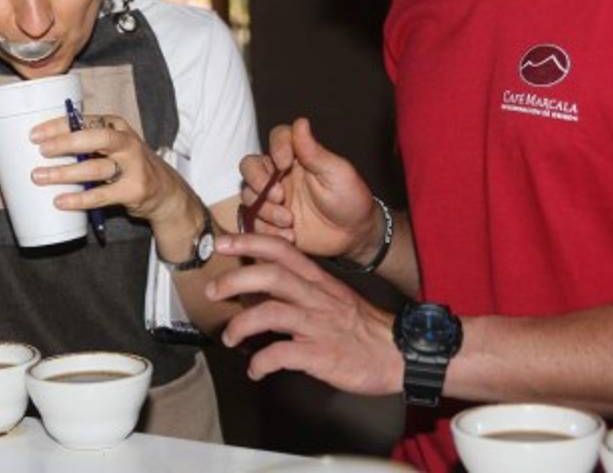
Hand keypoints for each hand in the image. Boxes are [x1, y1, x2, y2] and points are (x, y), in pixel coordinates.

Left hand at [29, 113, 185, 222]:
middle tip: (40, 151)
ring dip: (65, 173)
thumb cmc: (129, 164)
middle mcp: (127, 143)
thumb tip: (45, 145)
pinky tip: (61, 201)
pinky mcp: (134, 190)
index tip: (35, 134)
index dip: (59, 126)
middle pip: (95, 139)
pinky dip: (79, 199)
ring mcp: (133, 166)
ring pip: (95, 168)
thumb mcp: (114, 145)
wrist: (164, 191)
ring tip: (41, 177)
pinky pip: (102, 195)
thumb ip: (88, 143)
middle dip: (65, 143)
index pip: (86, 120)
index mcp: (117, 126)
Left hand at [206, 232, 399, 392]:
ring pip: (270, 313)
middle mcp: (316, 297)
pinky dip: (261, 362)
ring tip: (229, 336)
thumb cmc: (362, 327)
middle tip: (213, 290)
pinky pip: (282, 355)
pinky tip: (255, 370)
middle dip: (235, 279)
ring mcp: (318, 325)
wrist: (400, 353)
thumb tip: (261, 287)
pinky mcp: (321, 354)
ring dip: (241, 324)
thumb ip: (300, 288)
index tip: (223, 242)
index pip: (281, 250)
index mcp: (318, 280)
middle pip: (270, 276)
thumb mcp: (332, 296)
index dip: (249, 242)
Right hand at [239, 118, 379, 261]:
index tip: (286, 163)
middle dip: (258, 181)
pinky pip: (252, 221)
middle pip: (250, 165)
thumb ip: (314, 151)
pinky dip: (267, 229)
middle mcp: (280, 174)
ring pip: (248, 195)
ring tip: (289, 221)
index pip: (277, 138)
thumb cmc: (350, 199)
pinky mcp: (269, 221)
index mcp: (298, 157)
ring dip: (265, 210)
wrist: (353, 236)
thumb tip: (300, 122)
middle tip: (280, 196)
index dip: (276, 148)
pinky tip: (290, 235)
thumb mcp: (337, 173)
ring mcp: (272, 198)